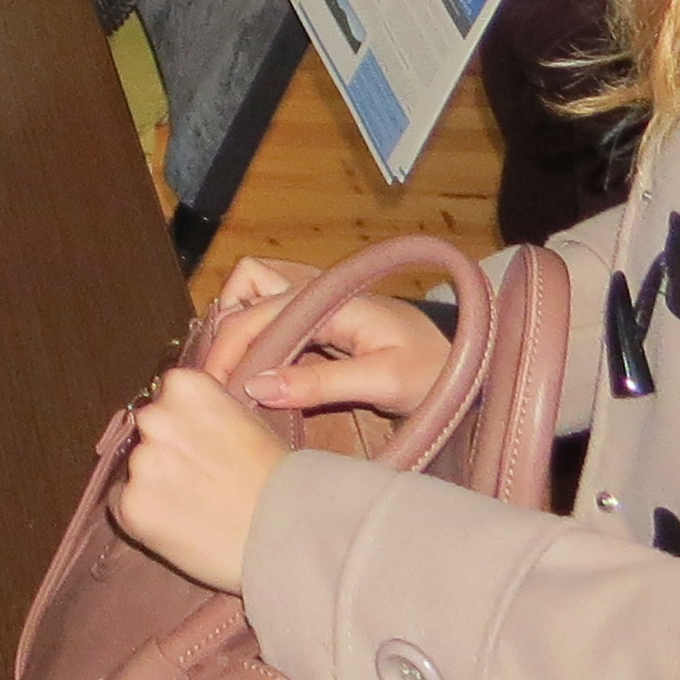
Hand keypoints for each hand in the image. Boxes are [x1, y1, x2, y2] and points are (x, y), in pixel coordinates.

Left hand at [113, 369, 285, 591]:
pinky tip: (177, 526)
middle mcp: (155, 417)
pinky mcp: (130, 505)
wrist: (289, 536)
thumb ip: (207, 411)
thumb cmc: (279, 480)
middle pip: (146, 430)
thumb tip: (187, 415)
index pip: (165, 395)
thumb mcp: (247, 420)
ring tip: (192, 508)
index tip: (200, 444)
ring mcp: (140, 462)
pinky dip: (143, 515)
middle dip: (164, 450)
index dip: (182, 422)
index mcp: (184, 386)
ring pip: (134, 469)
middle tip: (197, 479)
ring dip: (153, 483)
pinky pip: (123, 505)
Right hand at [192, 255, 457, 418]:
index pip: (258, 312)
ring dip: (238, 321)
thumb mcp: (382, 380)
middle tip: (218, 384)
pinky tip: (254, 368)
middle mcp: (317, 289)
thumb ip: (319, 383)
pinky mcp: (320, 316)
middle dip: (226, 334)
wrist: (464, 366)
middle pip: (246, 288)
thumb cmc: (432, 371)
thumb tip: (255, 387)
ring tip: (232, 370)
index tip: (215, 390)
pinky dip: (254, 330)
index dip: (229, 349)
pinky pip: (271, 310)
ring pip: (254, 289)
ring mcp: (318, 298)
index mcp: (330, 299)